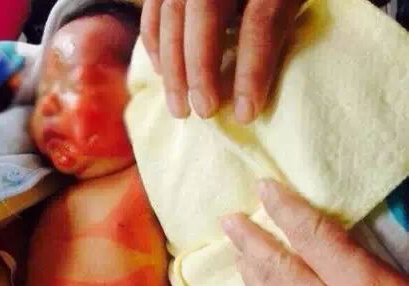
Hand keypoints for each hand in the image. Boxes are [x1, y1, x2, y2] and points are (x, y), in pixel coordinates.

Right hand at [141, 0, 301, 121]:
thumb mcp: (292, 1)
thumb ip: (279, 27)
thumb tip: (257, 89)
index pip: (260, 21)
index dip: (253, 71)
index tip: (246, 114)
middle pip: (206, 13)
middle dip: (201, 69)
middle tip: (204, 112)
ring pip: (173, 12)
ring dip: (172, 66)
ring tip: (180, 108)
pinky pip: (154, 6)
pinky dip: (154, 40)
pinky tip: (161, 72)